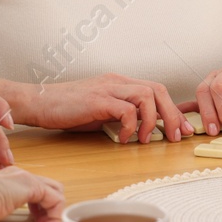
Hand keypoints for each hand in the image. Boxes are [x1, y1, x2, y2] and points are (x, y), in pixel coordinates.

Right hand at [0, 166, 64, 221]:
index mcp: (3, 185)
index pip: (31, 195)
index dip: (36, 216)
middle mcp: (16, 178)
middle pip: (48, 192)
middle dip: (48, 214)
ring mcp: (24, 179)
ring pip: (55, 193)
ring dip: (53, 216)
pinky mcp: (31, 184)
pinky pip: (57, 200)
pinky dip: (55, 217)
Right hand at [8, 73, 193, 142]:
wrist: (38, 103)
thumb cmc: (66, 110)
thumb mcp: (100, 112)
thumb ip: (121, 115)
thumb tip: (144, 128)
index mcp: (119, 83)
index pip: (156, 90)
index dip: (173, 109)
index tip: (182, 128)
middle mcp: (116, 81)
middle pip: (158, 90)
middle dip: (172, 114)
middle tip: (175, 136)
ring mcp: (107, 88)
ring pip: (147, 95)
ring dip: (153, 120)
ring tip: (146, 139)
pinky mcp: (97, 100)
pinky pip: (126, 109)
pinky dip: (131, 125)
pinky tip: (124, 138)